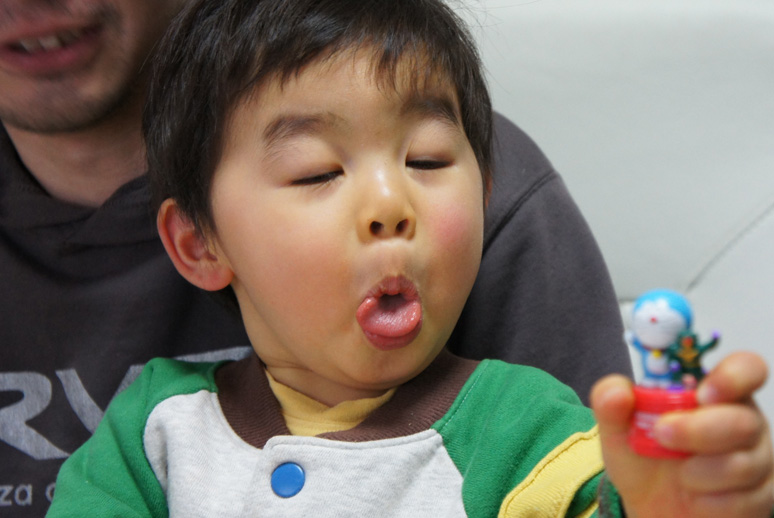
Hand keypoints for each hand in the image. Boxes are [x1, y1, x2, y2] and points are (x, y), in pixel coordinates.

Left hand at [591, 352, 773, 517]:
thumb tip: (618, 391)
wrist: (651, 507)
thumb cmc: (643, 457)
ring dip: (696, 473)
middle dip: (697, 431)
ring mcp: (758, 459)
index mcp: (714, 391)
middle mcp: (745, 420)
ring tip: (678, 474)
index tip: (702, 393)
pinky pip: (742, 500)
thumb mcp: (617, 429)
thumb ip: (611, 403)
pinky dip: (707, 501)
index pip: (746, 368)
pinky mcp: (762, 496)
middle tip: (661, 434)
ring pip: (742, 465)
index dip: (733, 376)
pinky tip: (695, 496)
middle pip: (744, 421)